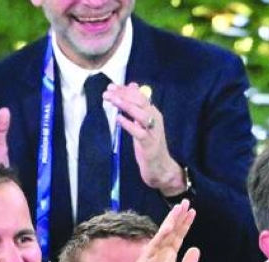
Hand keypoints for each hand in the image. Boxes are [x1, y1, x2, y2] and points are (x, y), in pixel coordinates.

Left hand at [103, 82, 186, 196]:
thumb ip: (136, 105)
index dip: (125, 90)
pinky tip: (118, 119)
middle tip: (107, 93)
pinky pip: (139, 132)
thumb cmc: (149, 146)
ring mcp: (153, 132)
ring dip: (126, 105)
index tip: (111, 87)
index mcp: (153, 112)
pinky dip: (128, 124)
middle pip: (140, 101)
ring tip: (112, 101)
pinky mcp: (150, 145)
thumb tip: (132, 86)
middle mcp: (155, 119)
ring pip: (140, 114)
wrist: (161, 168)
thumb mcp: (142, 122)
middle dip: (123, 95)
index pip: (139, 96)